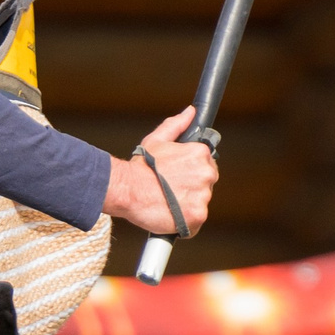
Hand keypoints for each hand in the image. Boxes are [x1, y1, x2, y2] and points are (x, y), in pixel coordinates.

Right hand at [104, 107, 217, 236]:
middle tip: (171, 190)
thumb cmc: (141, 167)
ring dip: (188, 204)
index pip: (206, 163)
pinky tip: (170, 214)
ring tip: (168, 202)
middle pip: (207, 183)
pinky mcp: (198, 215)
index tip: (178, 176)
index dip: (191, 171)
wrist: (128, 190)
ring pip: (201, 202)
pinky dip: (185, 221)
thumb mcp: (157, 140)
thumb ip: (177, 125)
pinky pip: (196, 221)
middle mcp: (206, 173)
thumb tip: (190, 112)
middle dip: (192, 187)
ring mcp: (203, 195)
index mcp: (200, 153)